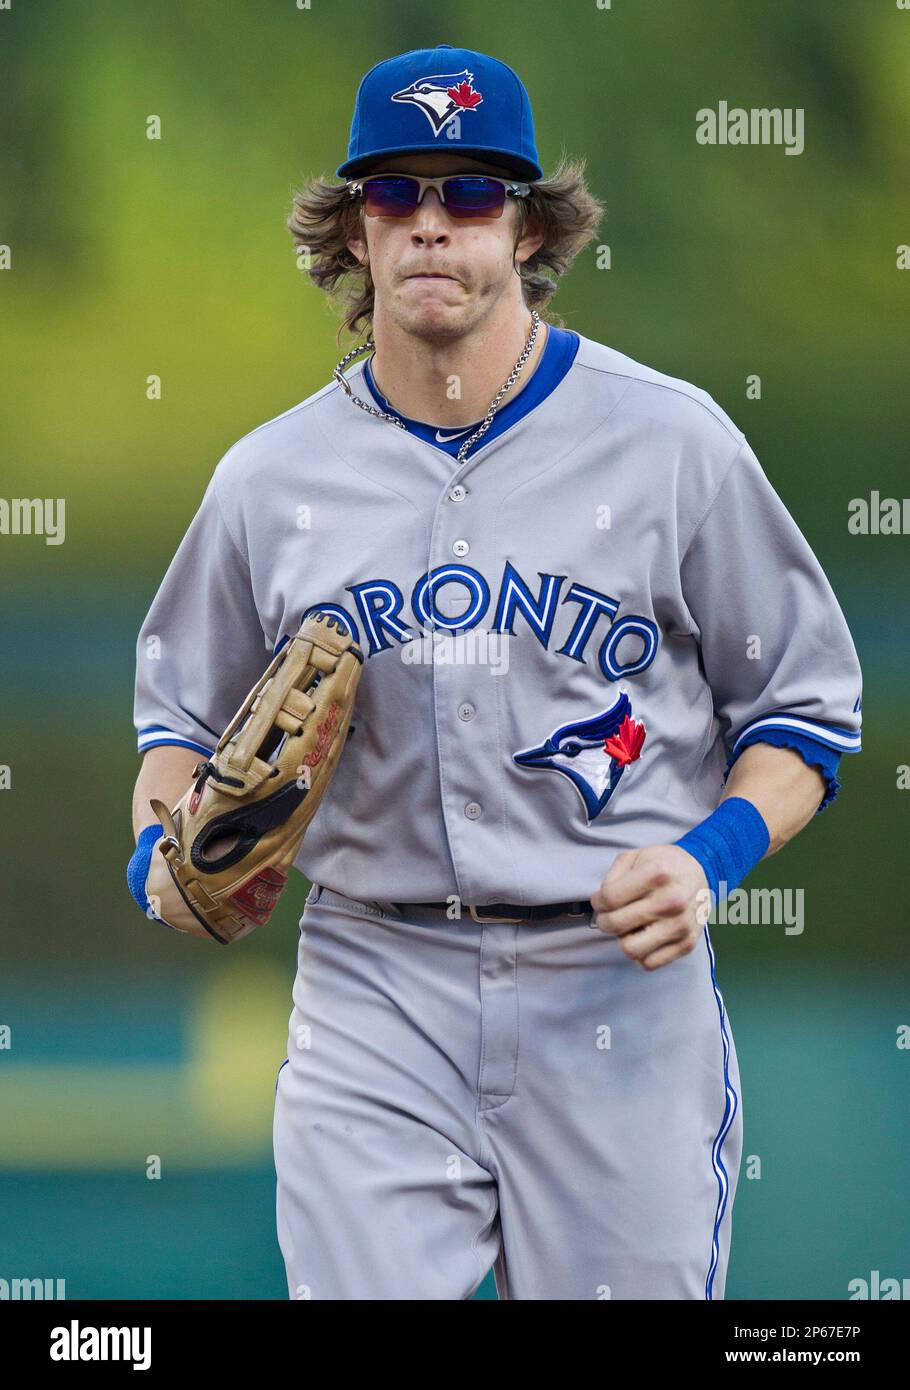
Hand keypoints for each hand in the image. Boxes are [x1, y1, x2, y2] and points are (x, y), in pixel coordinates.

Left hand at [590, 845, 709, 970]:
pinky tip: (644, 936)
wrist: (701, 872)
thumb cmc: (663, 865)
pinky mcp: (687, 944)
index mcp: (657, 874)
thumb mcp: (634, 856)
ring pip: (631, 949)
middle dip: (604, 921)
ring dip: (623, 939)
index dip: (597, 901)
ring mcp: (681, 925)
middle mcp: (672, 901)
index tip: (600, 901)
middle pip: (616, 925)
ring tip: (629, 926)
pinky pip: (649, 963)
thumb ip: (612, 877)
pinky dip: (640, 953)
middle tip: (610, 914)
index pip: (609, 899)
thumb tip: (601, 905)